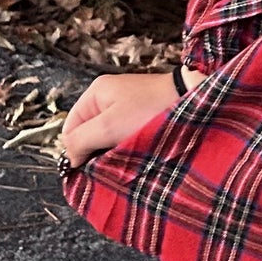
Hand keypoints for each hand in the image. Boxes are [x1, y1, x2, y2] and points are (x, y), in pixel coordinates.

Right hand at [58, 71, 184, 168]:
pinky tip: (137, 152)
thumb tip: (68, 159)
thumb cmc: (149, 111)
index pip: (70, 128)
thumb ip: (80, 141)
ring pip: (107, 137)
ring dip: (113, 150)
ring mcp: (127, 106)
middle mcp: (109, 97)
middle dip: (96, 151)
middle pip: (88, 133)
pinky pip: (125, 135)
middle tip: (110, 162)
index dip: (75, 150)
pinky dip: (127, 146)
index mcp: (95, 93)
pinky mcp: (144, 115)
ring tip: (126, 157)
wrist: (193, 101)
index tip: (87, 167)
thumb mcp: (107, 126)